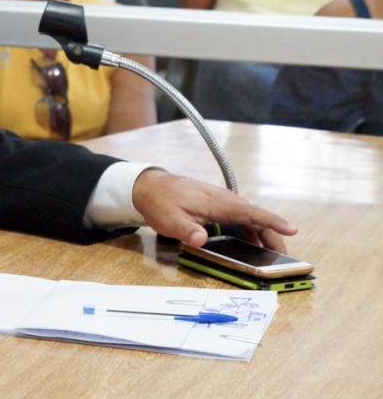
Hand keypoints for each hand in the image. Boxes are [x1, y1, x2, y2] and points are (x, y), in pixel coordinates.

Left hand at [132, 169, 296, 251]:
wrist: (149, 186)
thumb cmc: (160, 202)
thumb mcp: (169, 220)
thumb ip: (186, 230)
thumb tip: (201, 239)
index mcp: (217, 202)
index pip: (251, 212)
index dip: (272, 221)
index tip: (291, 229)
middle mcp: (224, 200)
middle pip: (255, 217)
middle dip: (273, 234)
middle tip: (284, 256)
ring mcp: (221, 202)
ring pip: (250, 217)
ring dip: (263, 233)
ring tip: (274, 253)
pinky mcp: (217, 206)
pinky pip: (240, 217)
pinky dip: (251, 229)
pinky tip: (253, 242)